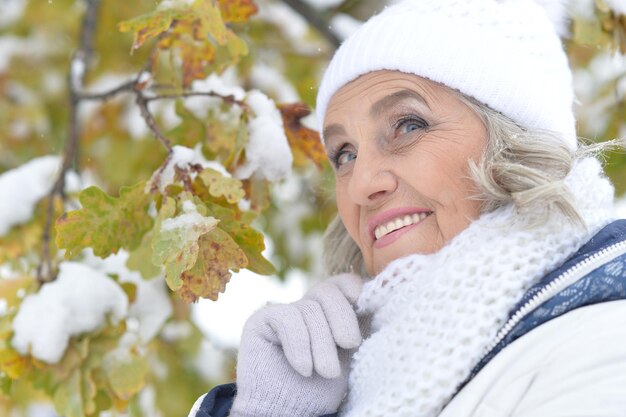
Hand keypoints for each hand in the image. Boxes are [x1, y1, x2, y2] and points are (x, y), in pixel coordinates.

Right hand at [229, 273, 363, 416]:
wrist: (288, 414)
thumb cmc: (321, 390)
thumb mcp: (350, 355)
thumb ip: (359, 324)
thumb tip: (376, 294)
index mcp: (330, 313)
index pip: (342, 283)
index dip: (353, 288)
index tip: (362, 302)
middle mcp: (306, 308)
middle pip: (327, 291)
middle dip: (343, 318)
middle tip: (350, 345)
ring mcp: (284, 312)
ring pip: (310, 309)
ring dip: (322, 344)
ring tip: (326, 372)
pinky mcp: (261, 320)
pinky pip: (287, 317)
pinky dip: (299, 344)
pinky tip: (303, 368)